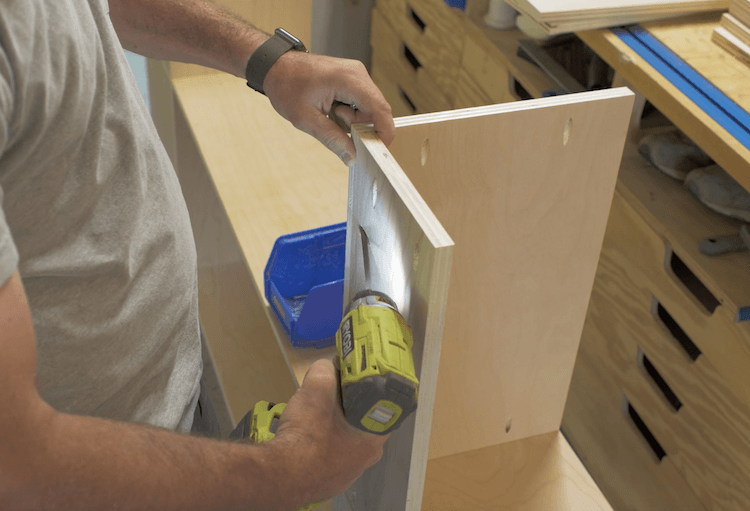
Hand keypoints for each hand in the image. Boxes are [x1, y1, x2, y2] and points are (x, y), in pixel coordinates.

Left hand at [263, 51, 394, 165]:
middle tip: (337, 125)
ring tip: (330, 114)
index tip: (377, 151)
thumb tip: (352, 157)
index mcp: (349, 80)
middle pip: (377, 110)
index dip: (383, 133)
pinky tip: (333, 109)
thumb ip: (332, 139)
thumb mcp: (306, 119)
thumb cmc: (286, 86)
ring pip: (369, 108)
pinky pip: (361, 102)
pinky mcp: (352, 78)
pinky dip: (350, 113)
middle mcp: (358, 73)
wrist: (274, 66)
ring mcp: (356, 74)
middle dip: (362, 126)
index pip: (380, 110)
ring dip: (354, 120)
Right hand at [270, 358, 388, 507]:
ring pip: (344, 440)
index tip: (349, 381)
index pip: (378, 405)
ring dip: (332, 427)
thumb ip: (325, 370)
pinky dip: (321, 445)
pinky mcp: (331, 481)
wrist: (283, 475)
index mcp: (374, 436)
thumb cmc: (307, 435)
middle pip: (360, 421)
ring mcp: (349, 472)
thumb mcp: (316, 388)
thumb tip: (327, 366)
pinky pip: (330, 456)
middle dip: (345, 407)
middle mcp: (367, 457)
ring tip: (313, 417)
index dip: (364, 389)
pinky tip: (307, 438)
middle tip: (327, 396)